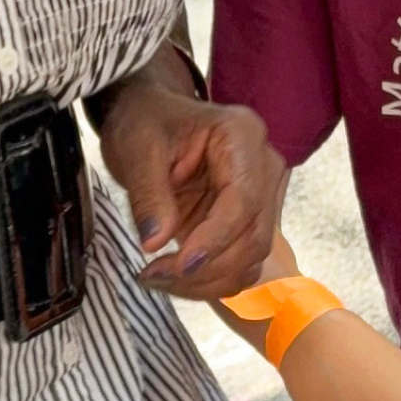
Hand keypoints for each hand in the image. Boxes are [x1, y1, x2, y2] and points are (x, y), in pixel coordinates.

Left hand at [97, 75, 282, 299]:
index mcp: (242, 136)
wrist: (150, 119)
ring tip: (155, 279)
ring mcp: (261, 195)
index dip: (215, 239)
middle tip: (152, 276)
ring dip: (207, 281)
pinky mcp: (247, 221)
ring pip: (251, 257)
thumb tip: (154, 243)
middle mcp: (264, 167)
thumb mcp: (136, 149)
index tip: (178, 265)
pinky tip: (171, 278)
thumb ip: (148, 194)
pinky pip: (239, 262)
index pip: (243, 200)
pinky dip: (209, 280)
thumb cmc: (144, 122)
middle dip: (207, 268)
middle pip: (253, 235)